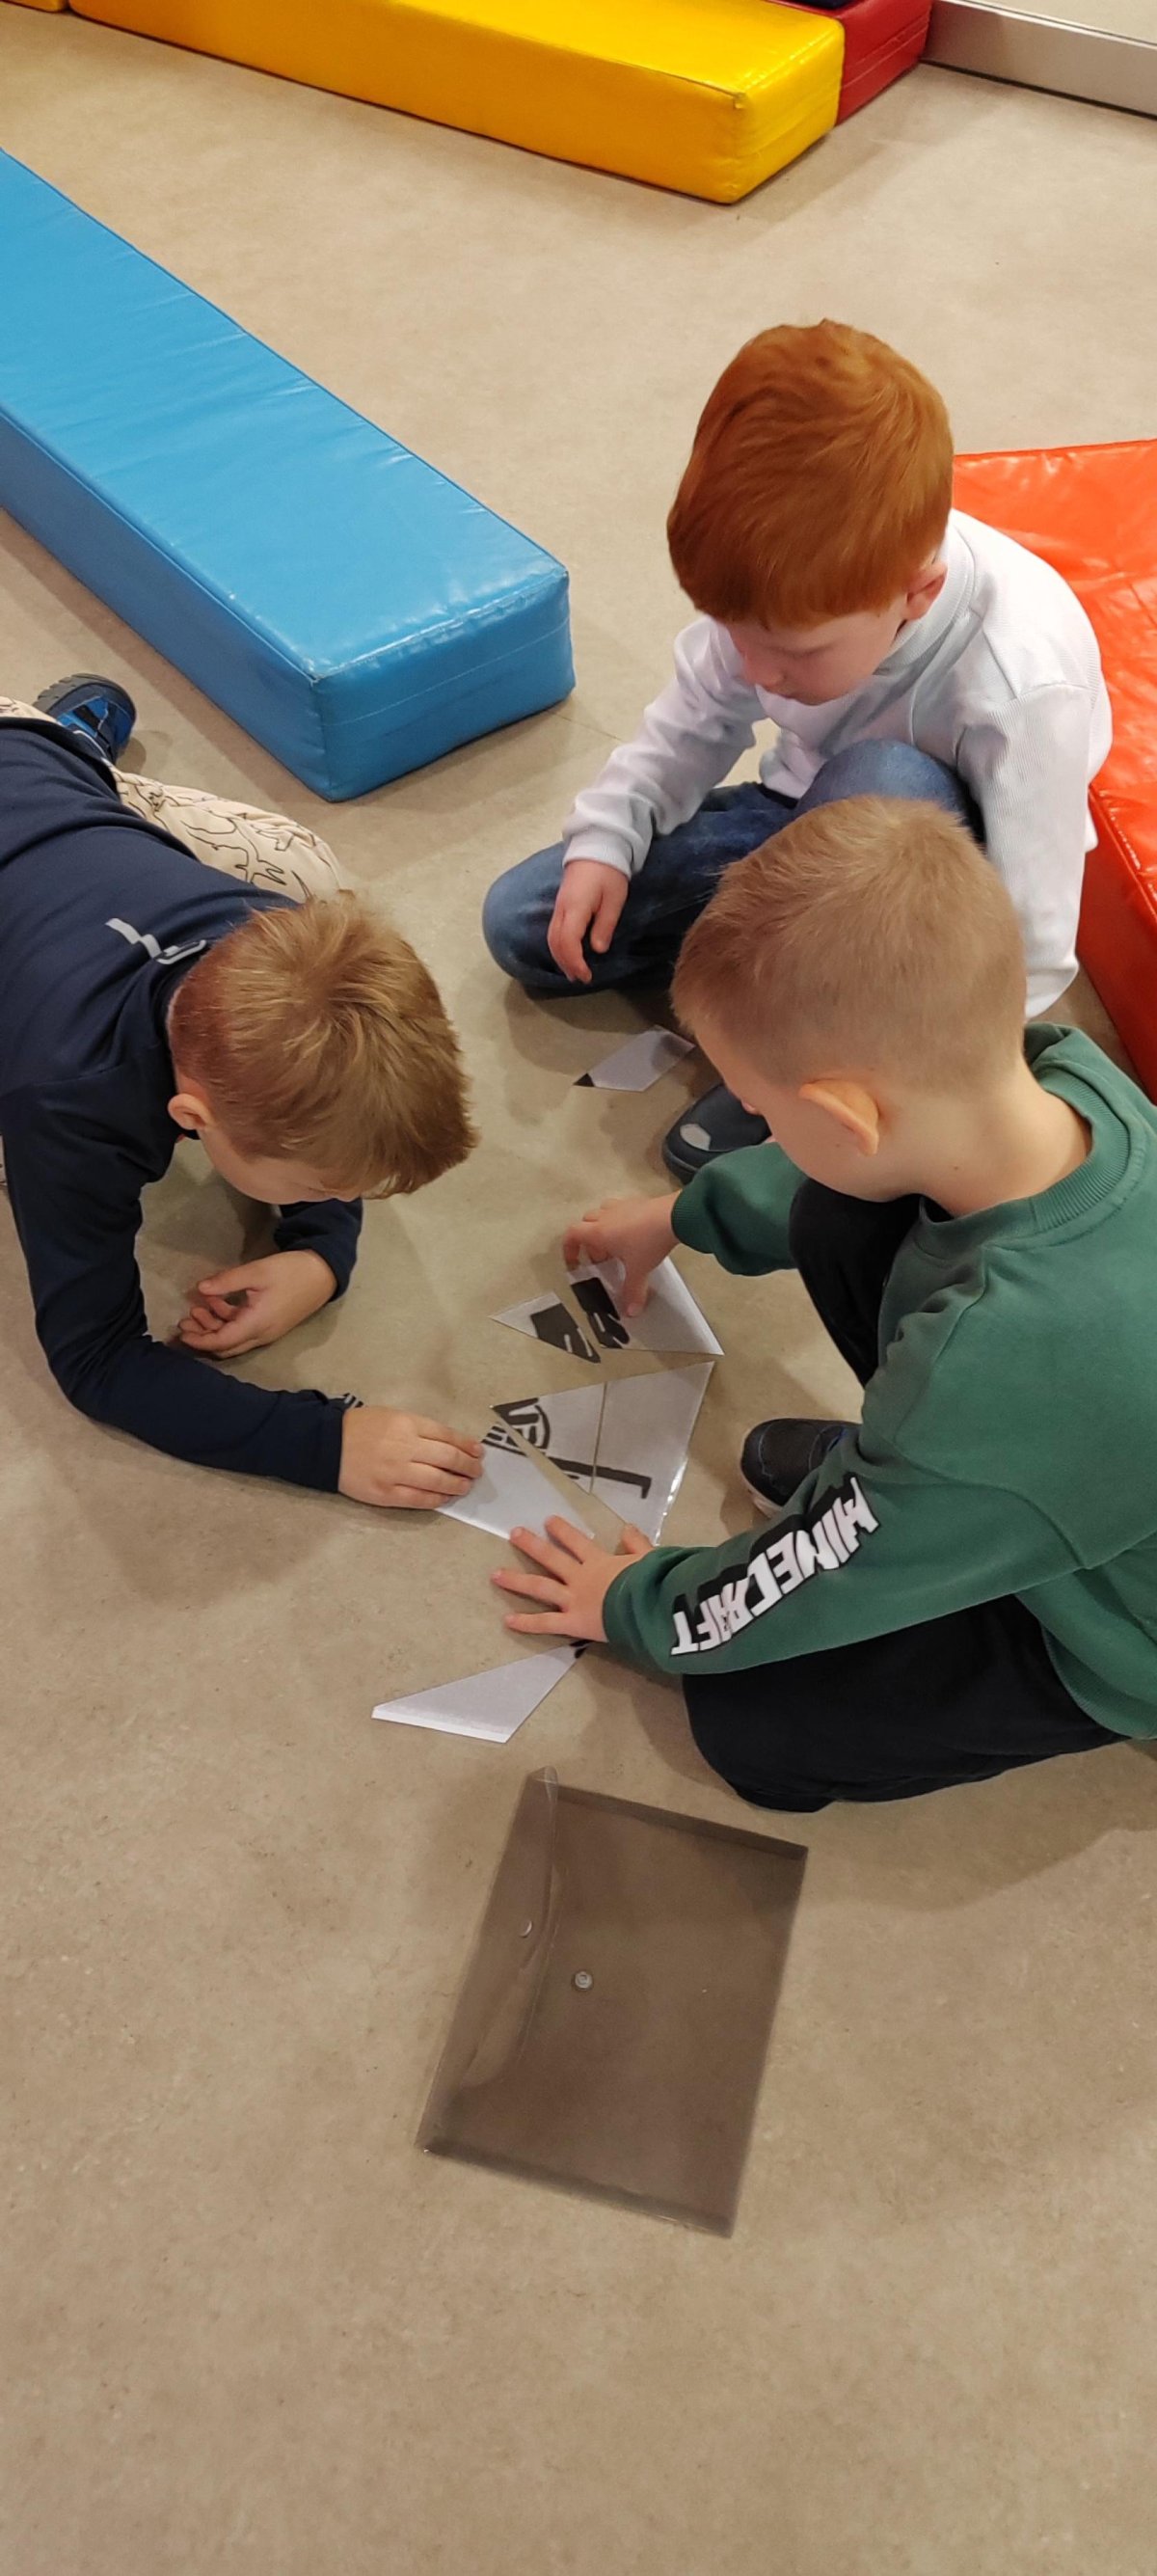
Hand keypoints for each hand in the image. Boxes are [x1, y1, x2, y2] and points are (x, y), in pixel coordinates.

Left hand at [176, 1250, 336, 1357]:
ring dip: (214, 1327)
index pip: (222, 1342)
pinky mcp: (271, 1325)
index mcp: (257, 1324)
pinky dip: (228, 1321)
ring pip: (234, 1339)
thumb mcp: (257, 1271)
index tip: (181, 1333)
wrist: (324, 1273)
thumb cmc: (291, 1271)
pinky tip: (218, 1303)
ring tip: (197, 1308)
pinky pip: (244, 1331)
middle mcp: (261, 1335)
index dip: (200, 1340)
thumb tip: (200, 1289)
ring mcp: (268, 1332)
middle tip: (184, 1322)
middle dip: (203, 1336)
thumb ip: (227, 1281)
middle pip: (226, 1346)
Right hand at [339, 1406, 482, 1508]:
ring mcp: (396, 1472)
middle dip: (468, 1466)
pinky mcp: (386, 1493)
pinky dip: (437, 1499)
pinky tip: (445, 1497)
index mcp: (407, 1424)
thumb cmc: (360, 1428)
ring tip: (465, 1486)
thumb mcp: (392, 1416)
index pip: (447, 1436)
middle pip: (448, 1458)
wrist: (326, 1445)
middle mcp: (405, 1448)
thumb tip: (449, 1443)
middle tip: (476, 1471)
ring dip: (457, 1484)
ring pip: (438, 1481)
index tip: (478, 1451)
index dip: (467, 1445)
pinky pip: (419, 1499)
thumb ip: (419, 1428)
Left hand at [492, 1515, 653, 1641]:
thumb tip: (628, 1528)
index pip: (578, 1542)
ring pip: (540, 1587)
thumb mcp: (649, 1557)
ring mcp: (574, 1599)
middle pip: (551, 1558)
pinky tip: (507, 1620)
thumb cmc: (651, 1581)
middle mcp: (581, 1577)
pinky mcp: (573, 1622)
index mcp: (600, 1562)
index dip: (563, 1531)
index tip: (548, 1520)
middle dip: (532, 1545)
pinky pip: (546, 1623)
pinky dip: (526, 1622)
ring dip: (517, 1580)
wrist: (648, 1604)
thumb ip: (637, 1544)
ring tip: (495, 1574)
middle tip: (514, 1534)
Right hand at [547, 860, 629, 983]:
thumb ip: (605, 924)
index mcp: (575, 908)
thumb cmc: (609, 872)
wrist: (596, 846)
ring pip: (551, 937)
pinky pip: (553, 930)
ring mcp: (559, 906)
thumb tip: (598, 950)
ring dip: (560, 957)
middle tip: (580, 978)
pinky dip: (559, 946)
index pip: (567, 941)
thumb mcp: (614, 898)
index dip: (575, 962)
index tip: (586, 976)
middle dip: (566, 963)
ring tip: (573, 971)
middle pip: (555, 942)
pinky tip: (568, 953)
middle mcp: (562, 909)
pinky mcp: (560, 904)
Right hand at [563, 1192, 677, 1316]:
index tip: (575, 1262)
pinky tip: (634, 1232)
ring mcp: (622, 1206)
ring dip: (603, 1227)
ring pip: (602, 1212)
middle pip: (586, 1223)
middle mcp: (606, 1216)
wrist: (674, 1216)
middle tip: (602, 1257)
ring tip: (617, 1243)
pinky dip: (621, 1220)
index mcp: (599, 1232)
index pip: (572, 1235)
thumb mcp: (639, 1269)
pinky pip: (621, 1209)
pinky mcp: (638, 1202)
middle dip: (589, 1241)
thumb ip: (632, 1291)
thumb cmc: (649, 1241)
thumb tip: (631, 1311)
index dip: (569, 1248)